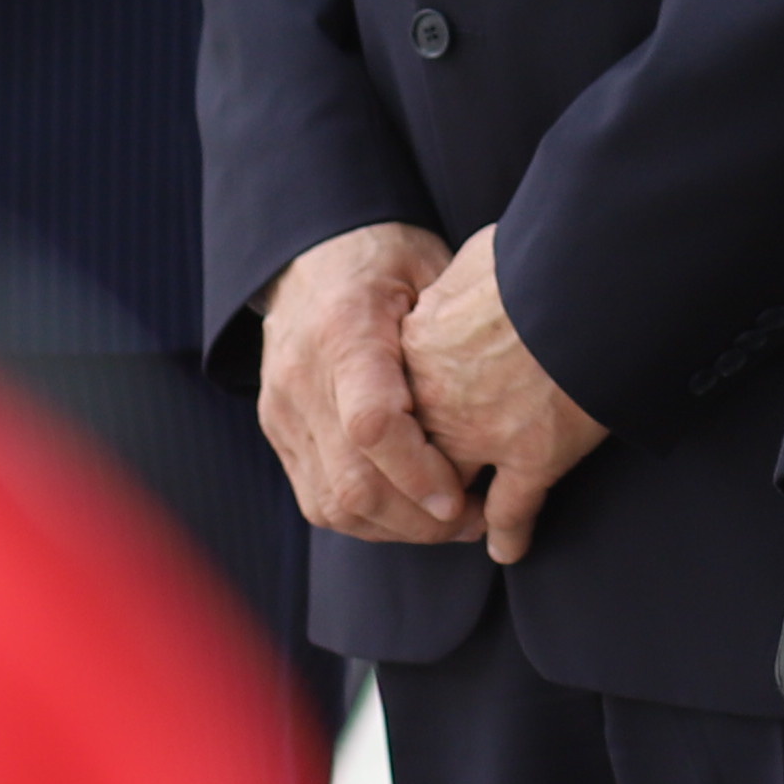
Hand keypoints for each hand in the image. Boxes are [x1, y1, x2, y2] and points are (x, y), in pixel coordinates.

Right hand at [253, 223, 470, 546]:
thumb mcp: (430, 269)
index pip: (373, 424)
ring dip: (397, 528)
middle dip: (419, 519)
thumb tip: (503, 399)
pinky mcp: (279, 431)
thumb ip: (454, 332)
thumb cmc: (385, 259)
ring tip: (449, 522)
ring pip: (334, 504)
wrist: (310, 255)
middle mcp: (302, 377)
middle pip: (353, 481)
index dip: (419, 473)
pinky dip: (368, 519)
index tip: (463, 498)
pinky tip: (409, 512)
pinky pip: (319, 500)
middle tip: (474, 520)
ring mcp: (283, 410)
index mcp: (344, 329)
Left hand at [404, 230, 610, 562]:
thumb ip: (462, 284)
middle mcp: (437, 398)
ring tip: (464, 525)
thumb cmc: (535, 257)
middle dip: (419, 478)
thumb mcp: (478, 259)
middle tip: (429, 495)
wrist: (584, 279)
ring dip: (457, 512)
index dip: (407, 421)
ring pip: (451, 493)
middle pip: (410, 456)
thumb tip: (473, 281)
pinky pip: (509, 512)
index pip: (394, 403)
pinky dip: (508, 533)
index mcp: (417, 348)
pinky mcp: (532, 457)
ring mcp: (481, 434)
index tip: (418, 429)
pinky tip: (509, 545)